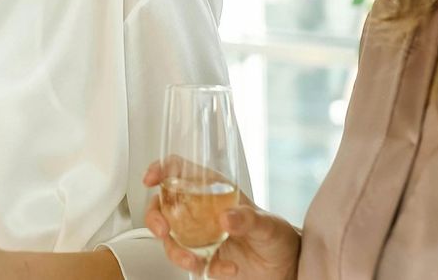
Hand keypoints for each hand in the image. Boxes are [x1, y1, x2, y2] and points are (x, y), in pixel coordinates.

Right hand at [143, 161, 299, 278]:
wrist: (286, 269)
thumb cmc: (278, 236)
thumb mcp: (268, 224)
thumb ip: (248, 218)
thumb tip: (226, 217)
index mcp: (212, 190)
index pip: (179, 170)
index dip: (161, 169)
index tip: (151, 179)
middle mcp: (200, 210)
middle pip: (163, 204)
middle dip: (154, 217)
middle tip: (163, 230)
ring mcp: (199, 234)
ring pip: (169, 237)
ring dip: (174, 250)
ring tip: (193, 260)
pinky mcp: (203, 257)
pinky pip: (189, 261)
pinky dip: (201, 267)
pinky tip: (225, 268)